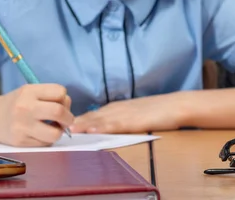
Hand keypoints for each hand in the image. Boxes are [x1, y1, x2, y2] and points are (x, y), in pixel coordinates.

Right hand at [0, 84, 73, 146]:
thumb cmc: (17, 103)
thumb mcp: (30, 92)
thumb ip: (50, 96)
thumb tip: (69, 109)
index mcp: (29, 91)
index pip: (60, 92)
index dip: (65, 99)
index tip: (61, 104)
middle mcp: (25, 108)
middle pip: (59, 112)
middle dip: (68, 117)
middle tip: (65, 120)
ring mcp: (22, 126)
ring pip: (55, 133)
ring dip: (59, 132)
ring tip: (54, 128)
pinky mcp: (20, 142)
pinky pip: (45, 144)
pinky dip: (48, 139)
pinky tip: (41, 133)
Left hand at [70, 93, 187, 133]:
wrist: (177, 105)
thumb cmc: (160, 110)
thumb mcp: (137, 113)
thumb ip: (123, 118)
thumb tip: (108, 126)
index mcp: (118, 107)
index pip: (93, 113)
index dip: (79, 119)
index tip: (63, 124)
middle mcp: (118, 108)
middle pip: (92, 115)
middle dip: (75, 121)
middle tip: (57, 126)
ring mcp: (125, 113)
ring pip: (99, 119)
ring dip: (83, 124)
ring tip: (68, 129)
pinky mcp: (134, 120)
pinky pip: (114, 124)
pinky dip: (101, 126)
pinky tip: (90, 129)